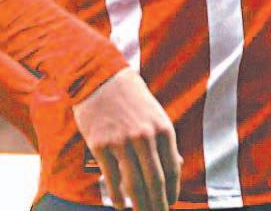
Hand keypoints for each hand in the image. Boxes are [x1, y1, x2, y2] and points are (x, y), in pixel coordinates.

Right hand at [72, 67, 181, 210]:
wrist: (95, 73)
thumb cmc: (126, 93)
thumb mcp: (153, 111)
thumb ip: (163, 139)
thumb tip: (175, 165)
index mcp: (162, 129)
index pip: (172, 171)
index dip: (172, 193)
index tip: (168, 204)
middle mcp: (144, 137)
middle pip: (155, 183)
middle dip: (157, 205)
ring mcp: (121, 142)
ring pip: (135, 185)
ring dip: (139, 206)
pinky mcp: (100, 144)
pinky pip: (111, 178)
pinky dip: (116, 196)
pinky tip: (119, 204)